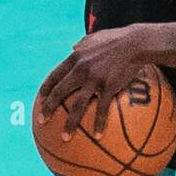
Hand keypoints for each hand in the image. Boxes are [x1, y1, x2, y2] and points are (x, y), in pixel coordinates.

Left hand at [38, 24, 153, 137]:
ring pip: (77, 105)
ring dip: (69, 124)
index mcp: (76, 58)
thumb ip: (82, 43)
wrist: (137, 42)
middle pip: (59, 92)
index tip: (38, 101)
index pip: (54, 76)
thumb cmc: (118, 39)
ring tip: (65, 138)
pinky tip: (97, 136)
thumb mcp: (95, 37)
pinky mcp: (109, 86)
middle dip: (48, 109)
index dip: (45, 90)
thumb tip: (73, 47)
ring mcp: (94, 79)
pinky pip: (102, 109)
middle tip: (41, 121)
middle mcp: (81, 69)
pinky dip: (99, 124)